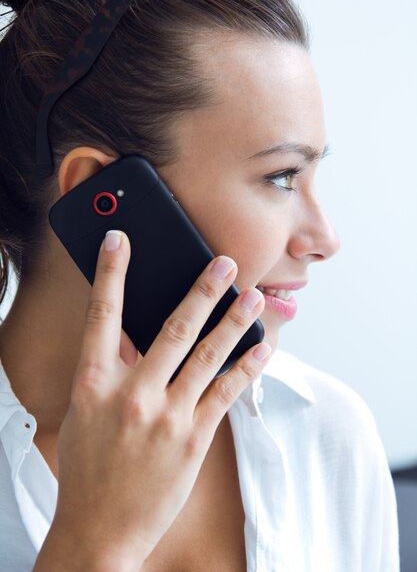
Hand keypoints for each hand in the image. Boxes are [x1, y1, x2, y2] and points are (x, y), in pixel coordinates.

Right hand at [38, 230, 270, 569]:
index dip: (112, 272)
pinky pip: (225, 394)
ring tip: (254, 297)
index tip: (120, 239)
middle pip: (173, 328)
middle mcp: (132, 393)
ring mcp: (166, 416)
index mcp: (94, 382)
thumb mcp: (86, 412)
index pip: (103, 314)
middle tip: (224, 263)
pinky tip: (261, 348)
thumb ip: (109, 369)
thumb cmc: (88, 466)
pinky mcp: (193, 439)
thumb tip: (132, 330)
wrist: (99, 528)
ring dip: (234, 321)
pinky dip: (246, 368)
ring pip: (207, 356)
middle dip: (202, 290)